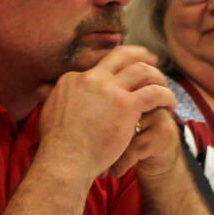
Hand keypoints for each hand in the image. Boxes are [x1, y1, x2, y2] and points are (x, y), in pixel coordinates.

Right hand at [34, 45, 176, 178]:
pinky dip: (165, 95)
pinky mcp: (126, 105)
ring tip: (164, 86)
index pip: (100, 65)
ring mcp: (110, 90)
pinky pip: (153, 93)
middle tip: (152, 59)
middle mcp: (92, 78)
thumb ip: (51, 96)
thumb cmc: (57, 145)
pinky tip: (170, 103)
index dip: (116, 67)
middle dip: (140, 54)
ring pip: (143, 71)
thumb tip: (43, 89)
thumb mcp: (48, 111)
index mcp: (73, 78)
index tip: (125, 73)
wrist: (65, 160)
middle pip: (122, 55)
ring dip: (157, 76)